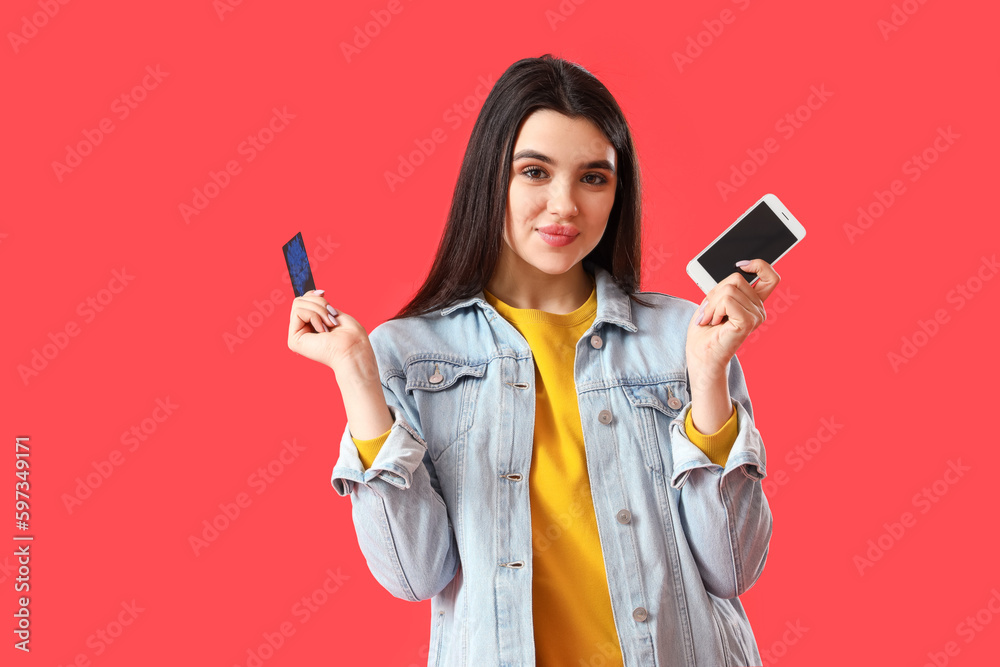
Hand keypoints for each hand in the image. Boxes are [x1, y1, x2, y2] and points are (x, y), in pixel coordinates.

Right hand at [287, 289, 375, 374]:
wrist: (354, 351)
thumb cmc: (351, 336)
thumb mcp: (335, 313)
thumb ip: (321, 304)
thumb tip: (315, 292)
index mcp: (312, 326)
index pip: (303, 301)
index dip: (312, 294)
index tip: (323, 292)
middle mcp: (302, 331)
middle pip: (300, 300)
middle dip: (319, 303)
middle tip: (331, 318)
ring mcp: (297, 336)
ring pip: (298, 304)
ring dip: (319, 310)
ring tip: (329, 324)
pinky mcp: (294, 340)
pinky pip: (298, 312)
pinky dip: (315, 316)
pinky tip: (323, 330)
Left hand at [686, 259, 780, 382]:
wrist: (700, 354)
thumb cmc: (705, 329)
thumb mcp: (715, 299)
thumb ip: (727, 285)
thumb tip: (735, 270)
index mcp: (753, 302)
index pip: (770, 277)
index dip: (759, 265)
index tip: (741, 265)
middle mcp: (759, 309)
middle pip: (737, 278)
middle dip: (715, 292)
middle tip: (710, 311)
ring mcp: (756, 316)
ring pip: (729, 289)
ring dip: (712, 304)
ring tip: (711, 319)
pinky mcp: (747, 322)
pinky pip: (727, 300)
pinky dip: (714, 309)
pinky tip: (714, 322)